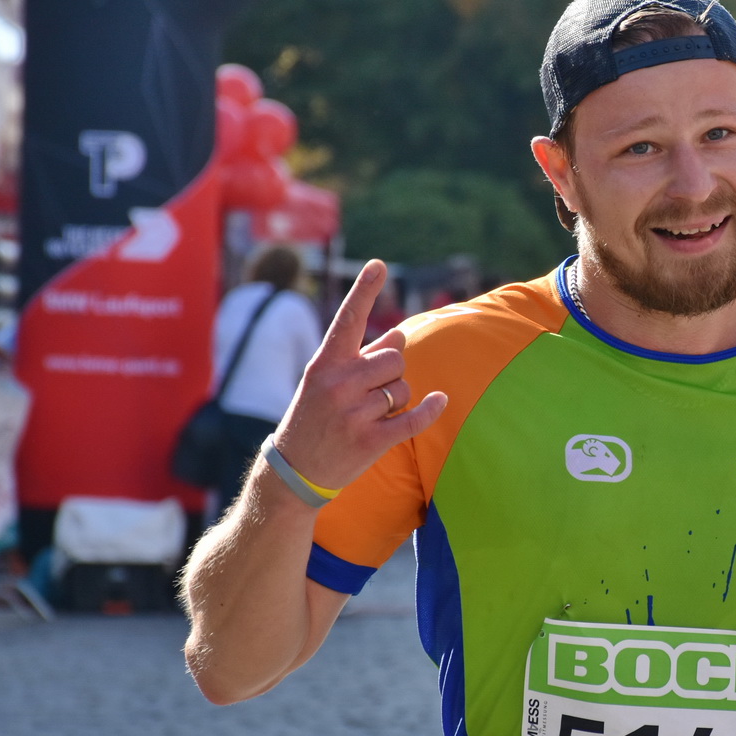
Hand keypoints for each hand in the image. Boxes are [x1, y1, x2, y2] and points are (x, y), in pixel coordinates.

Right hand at [271, 260, 446, 489]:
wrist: (294, 470)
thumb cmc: (315, 417)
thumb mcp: (327, 381)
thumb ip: (362, 356)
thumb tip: (400, 332)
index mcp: (325, 363)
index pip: (348, 319)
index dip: (364, 291)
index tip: (378, 265)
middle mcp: (338, 383)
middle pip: (395, 358)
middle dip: (392, 373)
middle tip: (369, 393)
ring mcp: (354, 412)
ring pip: (404, 387)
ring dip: (398, 399)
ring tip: (370, 415)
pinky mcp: (371, 440)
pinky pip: (414, 417)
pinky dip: (430, 409)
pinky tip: (440, 401)